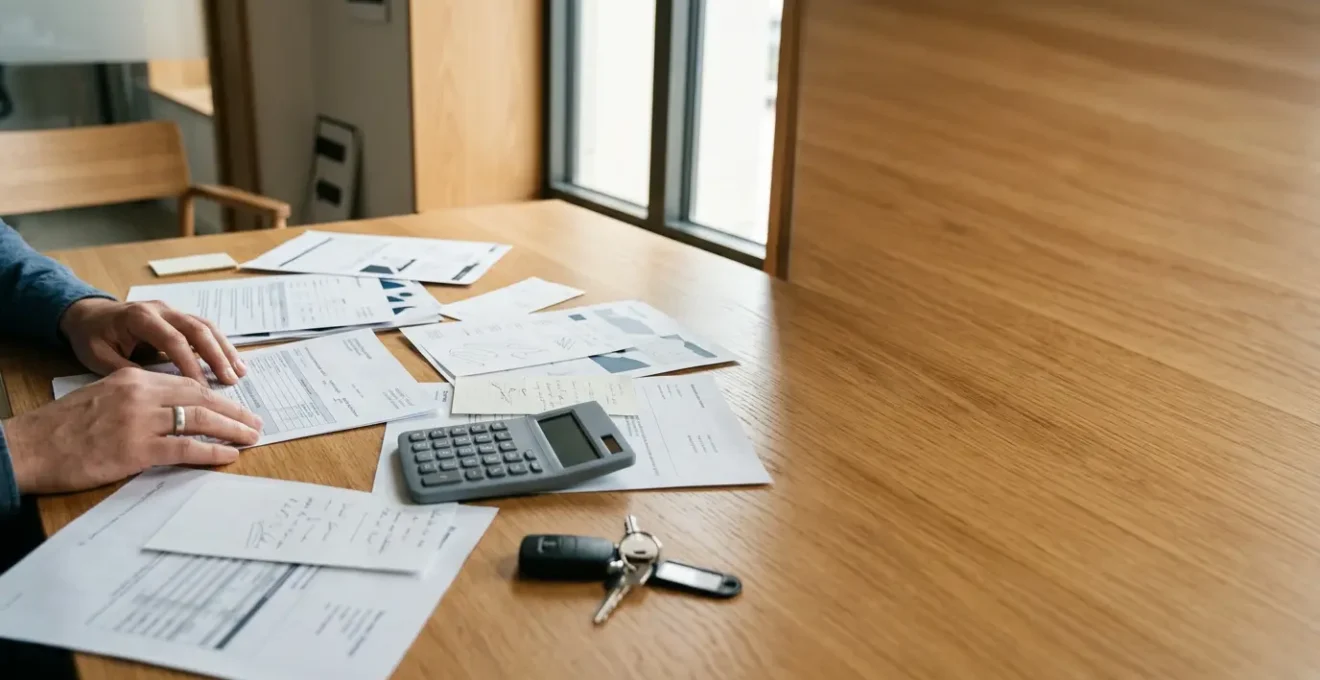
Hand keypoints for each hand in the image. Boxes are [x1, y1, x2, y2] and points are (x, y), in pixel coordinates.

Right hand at [2, 367, 262, 494]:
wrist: (29, 447)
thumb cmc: (62, 428)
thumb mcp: (102, 398)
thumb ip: (136, 399)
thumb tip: (172, 410)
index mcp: (133, 379)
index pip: (187, 383)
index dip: (216, 396)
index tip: (235, 406)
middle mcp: (140, 394)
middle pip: (201, 398)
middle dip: (233, 411)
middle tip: (255, 422)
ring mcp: (139, 421)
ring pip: (199, 420)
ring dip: (232, 429)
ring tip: (251, 438)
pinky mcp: (136, 449)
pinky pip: (186, 448)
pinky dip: (212, 451)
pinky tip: (229, 455)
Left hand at [60, 298, 245, 384]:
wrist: (88, 315)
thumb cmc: (92, 338)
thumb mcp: (99, 357)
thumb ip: (127, 371)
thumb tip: (158, 390)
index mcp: (140, 318)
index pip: (172, 340)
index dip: (190, 364)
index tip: (202, 388)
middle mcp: (161, 310)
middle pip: (197, 329)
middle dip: (217, 356)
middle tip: (231, 380)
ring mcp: (173, 311)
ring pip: (207, 327)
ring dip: (225, 350)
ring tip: (240, 373)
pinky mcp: (179, 318)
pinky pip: (205, 329)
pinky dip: (221, 346)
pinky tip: (234, 363)